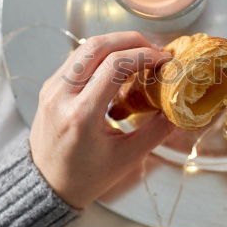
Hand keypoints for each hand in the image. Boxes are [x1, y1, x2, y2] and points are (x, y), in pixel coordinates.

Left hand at [29, 31, 173, 208]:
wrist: (46, 186)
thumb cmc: (86, 177)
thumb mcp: (127, 158)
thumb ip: (157, 131)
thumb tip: (181, 109)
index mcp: (81, 114)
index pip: (114, 66)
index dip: (144, 55)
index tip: (165, 60)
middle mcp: (61, 95)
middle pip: (97, 46)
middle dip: (131, 41)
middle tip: (155, 51)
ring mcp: (52, 87)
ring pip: (86, 47)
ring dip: (116, 44)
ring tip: (141, 56)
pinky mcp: (50, 86)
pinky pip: (78, 58)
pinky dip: (103, 55)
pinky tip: (120, 67)